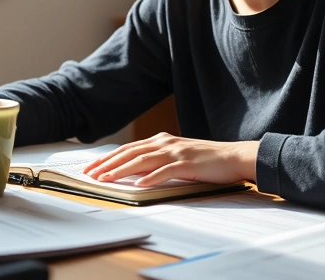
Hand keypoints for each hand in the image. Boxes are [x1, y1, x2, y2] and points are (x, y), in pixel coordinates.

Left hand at [82, 133, 257, 186]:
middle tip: (89, 174)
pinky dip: (151, 178)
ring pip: (142, 160)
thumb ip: (157, 160)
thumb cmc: (206, 160)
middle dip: (107, 164)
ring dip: (122, 170)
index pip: (128, 149)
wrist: (234, 156)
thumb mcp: (177, 157)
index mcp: (161, 140)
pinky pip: (166, 171)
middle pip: (130, 153)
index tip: (91, 167)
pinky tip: (139, 185)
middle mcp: (165, 143)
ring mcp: (176, 152)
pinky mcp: (188, 164)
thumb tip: (134, 171)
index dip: (108, 158)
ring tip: (106, 178)